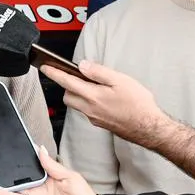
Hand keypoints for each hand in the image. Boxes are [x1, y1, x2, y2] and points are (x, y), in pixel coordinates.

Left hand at [42, 61, 167, 144]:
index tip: (44, 67)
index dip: (53, 73)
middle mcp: (90, 109)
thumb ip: (99, 72)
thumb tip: (82, 65)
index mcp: (92, 96)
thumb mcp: (120, 80)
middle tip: (74, 75)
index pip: (66, 82)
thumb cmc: (139, 105)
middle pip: (67, 96)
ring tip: (92, 85)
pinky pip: (87, 111)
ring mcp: (94, 118)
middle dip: (66, 85)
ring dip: (78, 94)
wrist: (150, 128)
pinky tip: (102, 98)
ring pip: (77, 105)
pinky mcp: (101, 123)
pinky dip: (88, 102)